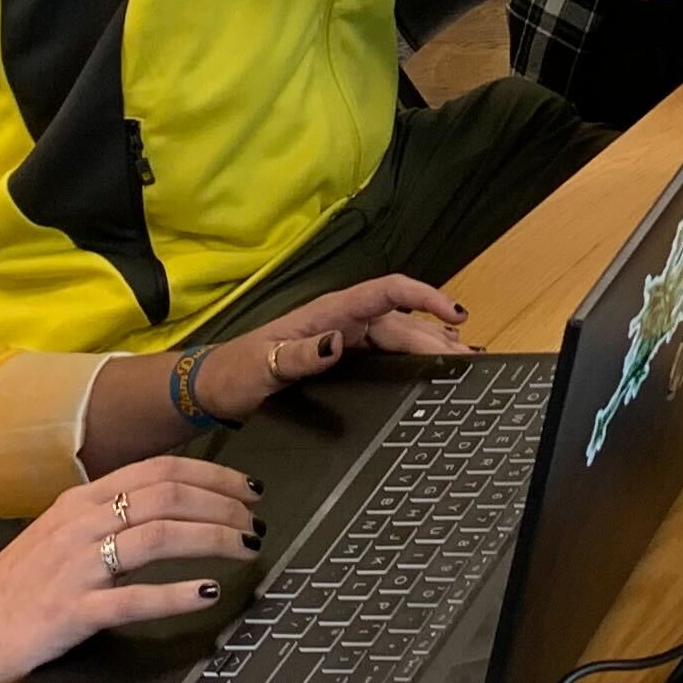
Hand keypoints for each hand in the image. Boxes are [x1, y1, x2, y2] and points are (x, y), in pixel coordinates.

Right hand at [0, 454, 262, 682]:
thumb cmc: (10, 593)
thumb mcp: (56, 539)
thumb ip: (104, 519)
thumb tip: (164, 509)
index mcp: (79, 502)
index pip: (158, 470)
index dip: (212, 474)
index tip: (247, 487)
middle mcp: (79, 524)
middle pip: (166, 495)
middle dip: (222, 502)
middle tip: (257, 518)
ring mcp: (74, 567)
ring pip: (157, 536)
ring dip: (211, 538)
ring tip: (247, 548)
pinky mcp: (70, 612)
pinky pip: (132, 598)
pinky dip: (175, 594)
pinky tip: (207, 594)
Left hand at [188, 276, 473, 420]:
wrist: (214, 389)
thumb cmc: (235, 374)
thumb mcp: (262, 367)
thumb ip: (298, 356)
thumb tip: (336, 344)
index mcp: (328, 314)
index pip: (386, 293)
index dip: (423, 298)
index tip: (454, 313)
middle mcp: (341, 322)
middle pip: (400, 321)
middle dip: (437, 335)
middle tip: (469, 360)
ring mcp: (343, 340)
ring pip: (397, 337)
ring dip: (430, 345)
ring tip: (462, 360)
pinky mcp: (342, 360)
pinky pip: (386, 354)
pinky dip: (412, 358)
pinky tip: (429, 368)